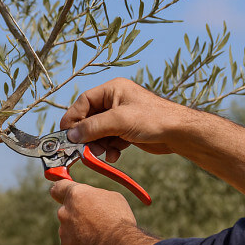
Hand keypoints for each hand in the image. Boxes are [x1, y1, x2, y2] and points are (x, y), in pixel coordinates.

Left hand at [49, 180, 156, 244]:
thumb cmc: (120, 221)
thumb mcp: (112, 199)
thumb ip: (95, 198)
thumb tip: (90, 202)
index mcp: (75, 195)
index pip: (58, 187)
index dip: (61, 189)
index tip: (61, 190)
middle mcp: (65, 213)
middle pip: (65, 210)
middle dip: (76, 214)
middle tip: (93, 220)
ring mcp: (64, 233)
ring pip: (70, 230)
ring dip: (80, 232)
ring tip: (101, 238)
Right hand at [60, 78, 184, 162]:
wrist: (179, 133)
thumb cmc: (153, 119)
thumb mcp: (119, 121)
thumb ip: (92, 127)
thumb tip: (70, 135)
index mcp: (112, 90)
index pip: (84, 102)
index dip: (73, 118)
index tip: (65, 135)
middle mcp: (115, 101)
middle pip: (90, 118)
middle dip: (88, 135)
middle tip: (84, 149)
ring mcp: (121, 116)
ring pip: (99, 132)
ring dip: (98, 144)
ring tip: (104, 152)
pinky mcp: (127, 130)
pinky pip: (110, 140)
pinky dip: (109, 149)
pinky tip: (115, 155)